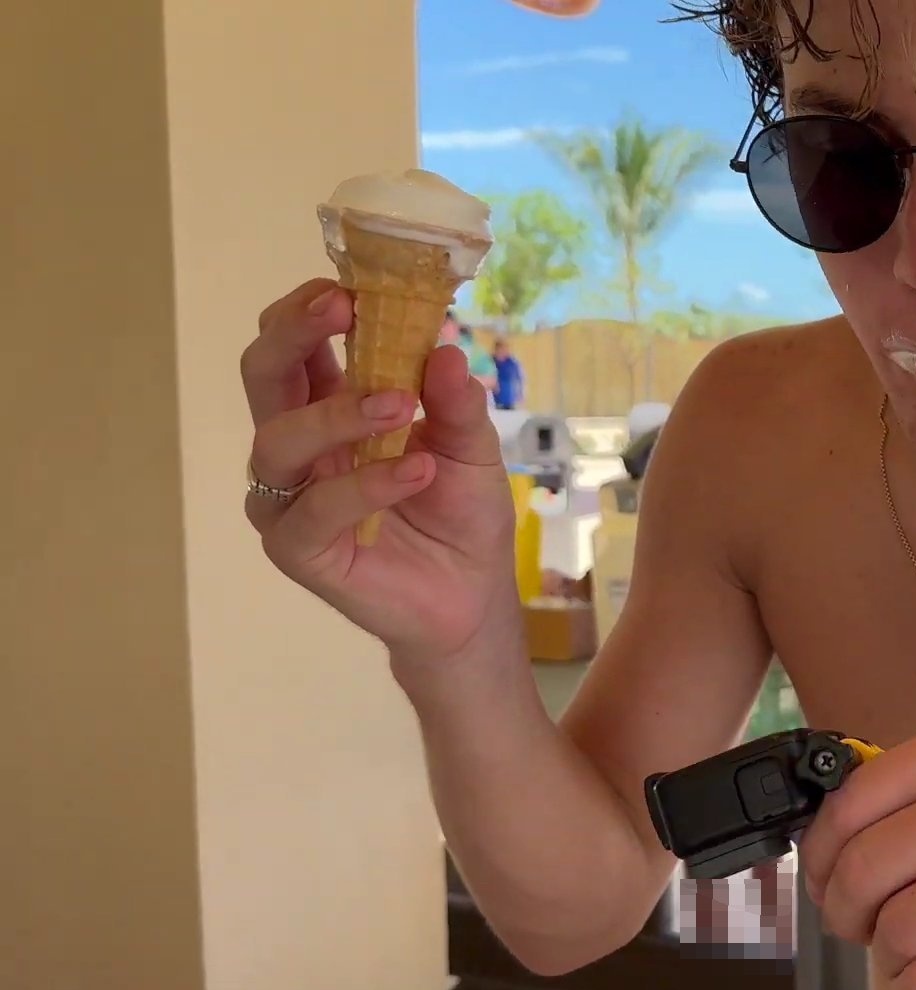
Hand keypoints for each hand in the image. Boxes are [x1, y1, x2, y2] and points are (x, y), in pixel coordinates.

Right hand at [242, 279, 519, 664]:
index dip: (309, 308)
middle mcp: (297, 448)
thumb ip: (456, 401)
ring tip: (400, 406)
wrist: (473, 597)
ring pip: (277, 440)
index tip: (349, 285)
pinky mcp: (300, 550)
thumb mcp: (472, 447)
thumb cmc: (461, 514)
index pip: (295, 344)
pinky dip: (366, 484)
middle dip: (294, 332)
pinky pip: (315, 509)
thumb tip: (443, 347)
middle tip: (342, 309)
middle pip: (262, 374)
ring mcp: (291, 499)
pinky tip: (415, 471)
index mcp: (329, 407)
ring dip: (338, 413)